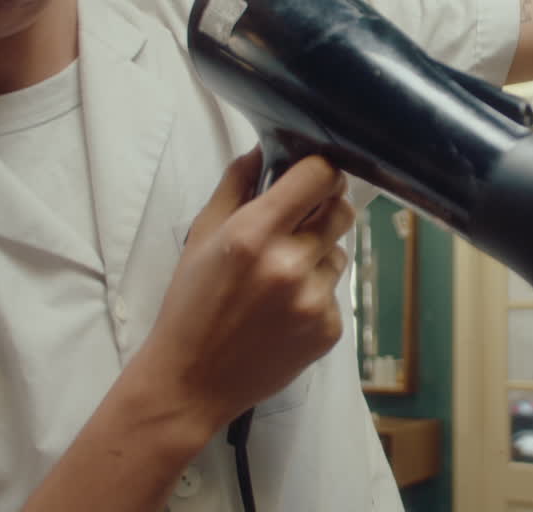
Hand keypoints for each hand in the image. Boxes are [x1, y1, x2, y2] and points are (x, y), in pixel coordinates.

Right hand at [133, 147, 353, 430]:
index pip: (319, 176)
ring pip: (340, 254)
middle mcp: (290, 263)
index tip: (311, 179)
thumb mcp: (202, 238)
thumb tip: (260, 150)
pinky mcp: (329, 329)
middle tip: (299, 226)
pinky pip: (337, 295)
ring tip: (280, 280)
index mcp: (255, 233)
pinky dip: (317, 296)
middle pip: (342, 211)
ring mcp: (314, 299)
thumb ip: (235, 187)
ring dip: (319, 257)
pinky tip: (284, 313)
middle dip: (324, 211)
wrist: (191, 382)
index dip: (319, 172)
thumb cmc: (191, 306)